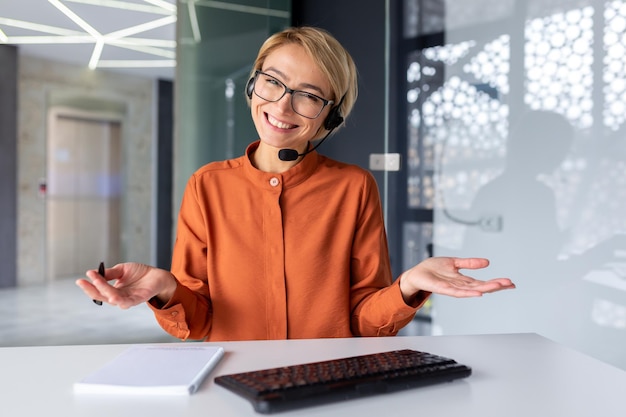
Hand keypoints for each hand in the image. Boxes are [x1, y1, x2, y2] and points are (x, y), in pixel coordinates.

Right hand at [76, 263, 176, 308]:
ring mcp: (129, 299)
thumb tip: (93, 273)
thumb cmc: (139, 273)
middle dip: (93, 289)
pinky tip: (113, 295)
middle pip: (103, 296)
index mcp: (113, 291)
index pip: (98, 291)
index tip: (80, 279)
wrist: (157, 275)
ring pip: (114, 299)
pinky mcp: (139, 299)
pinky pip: (128, 302)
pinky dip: (120, 299)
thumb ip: (109, 273)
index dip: (89, 286)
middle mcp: (119, 297)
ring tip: (97, 284)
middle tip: (84, 281)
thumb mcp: (121, 270)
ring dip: (105, 292)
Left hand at [399, 257, 514, 301]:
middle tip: (510, 284)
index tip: (510, 282)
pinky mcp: (442, 288)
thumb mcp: (454, 262)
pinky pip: (457, 291)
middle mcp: (460, 285)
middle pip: (481, 286)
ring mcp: (452, 288)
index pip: (483, 282)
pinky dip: (468, 292)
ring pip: (472, 289)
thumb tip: (487, 262)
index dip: (496, 282)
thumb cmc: (432, 269)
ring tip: (498, 286)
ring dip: (486, 288)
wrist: (416, 274)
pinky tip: (478, 293)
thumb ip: (469, 263)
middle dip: (496, 285)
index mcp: (463, 280)